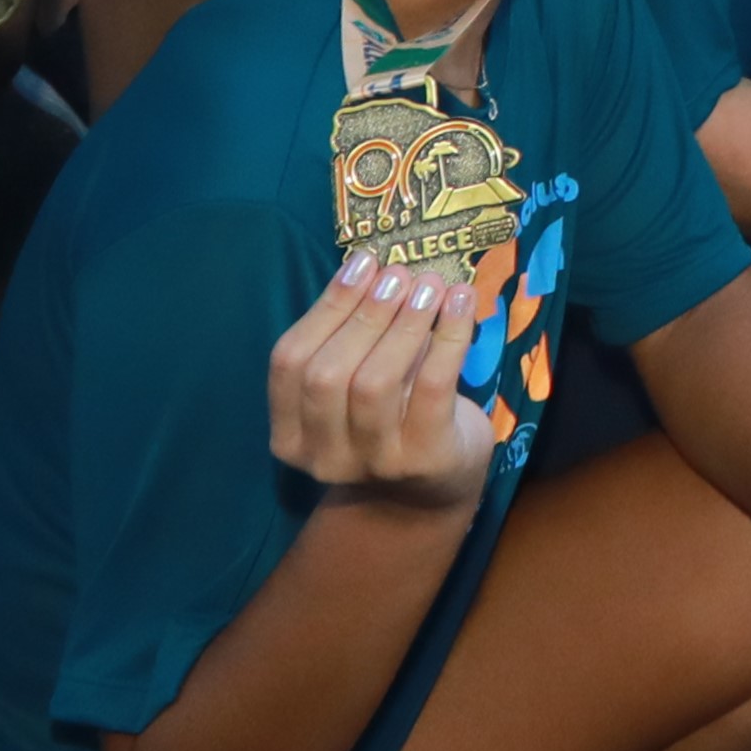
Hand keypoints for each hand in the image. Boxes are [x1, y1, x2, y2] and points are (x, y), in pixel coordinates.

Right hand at [264, 253, 497, 506]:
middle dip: (364, 314)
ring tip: (430, 284)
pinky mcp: (424, 460)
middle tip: (399, 274)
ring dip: (404, 324)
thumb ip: (354, 337)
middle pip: (326, 375)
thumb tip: (374, 267)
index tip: (362, 263)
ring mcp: (373, 464)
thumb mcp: (356, 382)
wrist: (432, 488)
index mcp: (290, 434)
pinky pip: (431, 389)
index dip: (325, 308)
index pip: (288, 363)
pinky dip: (449, 337)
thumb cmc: (391, 416)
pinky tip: (461, 302)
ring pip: (373, 384)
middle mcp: (322, 457)